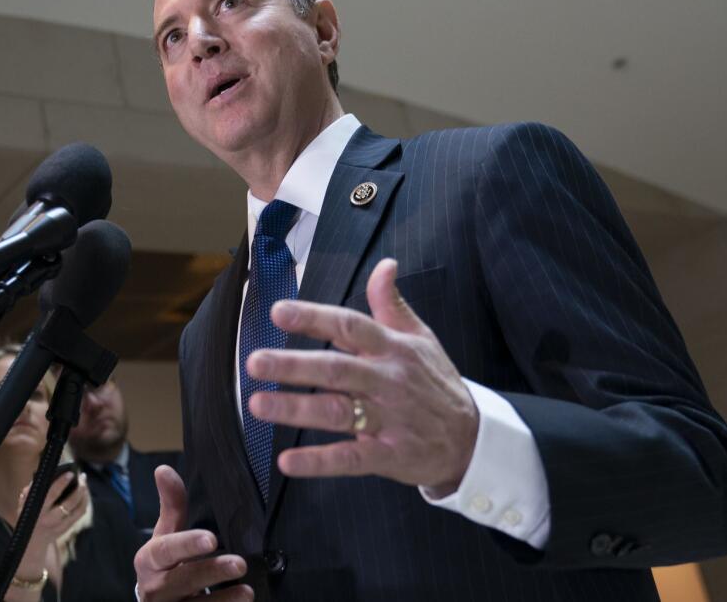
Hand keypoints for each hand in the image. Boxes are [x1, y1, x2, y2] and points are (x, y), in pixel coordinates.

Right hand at [16, 471, 89, 576]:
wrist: (30, 543)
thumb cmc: (27, 516)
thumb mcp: (24, 504)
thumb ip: (31, 490)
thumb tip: (45, 476)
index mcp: (38, 511)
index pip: (52, 494)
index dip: (62, 483)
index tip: (71, 473)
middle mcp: (50, 519)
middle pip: (70, 503)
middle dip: (79, 488)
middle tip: (82, 476)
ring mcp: (60, 525)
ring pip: (78, 508)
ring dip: (84, 494)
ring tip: (84, 482)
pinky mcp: (67, 528)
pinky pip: (80, 513)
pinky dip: (84, 502)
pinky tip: (84, 493)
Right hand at [134, 466, 252, 601]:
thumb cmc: (166, 563)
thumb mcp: (166, 535)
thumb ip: (171, 505)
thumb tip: (163, 469)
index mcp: (149, 560)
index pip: (166, 550)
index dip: (187, 544)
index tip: (212, 539)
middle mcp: (155, 588)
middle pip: (183, 579)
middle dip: (212, 571)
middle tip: (240, 564)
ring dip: (223, 600)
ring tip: (247, 592)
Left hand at [246, 258, 478, 495]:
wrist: (473, 439)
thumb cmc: (436, 384)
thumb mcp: (421, 339)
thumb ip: (392, 304)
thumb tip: (384, 265)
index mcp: (392, 349)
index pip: (350, 326)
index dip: (314, 318)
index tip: (278, 311)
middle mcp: (387, 381)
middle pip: (336, 368)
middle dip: (293, 365)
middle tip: (254, 362)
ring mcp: (388, 419)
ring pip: (337, 412)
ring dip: (296, 409)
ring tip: (258, 405)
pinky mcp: (389, 455)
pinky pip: (350, 458)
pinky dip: (319, 462)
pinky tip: (287, 461)